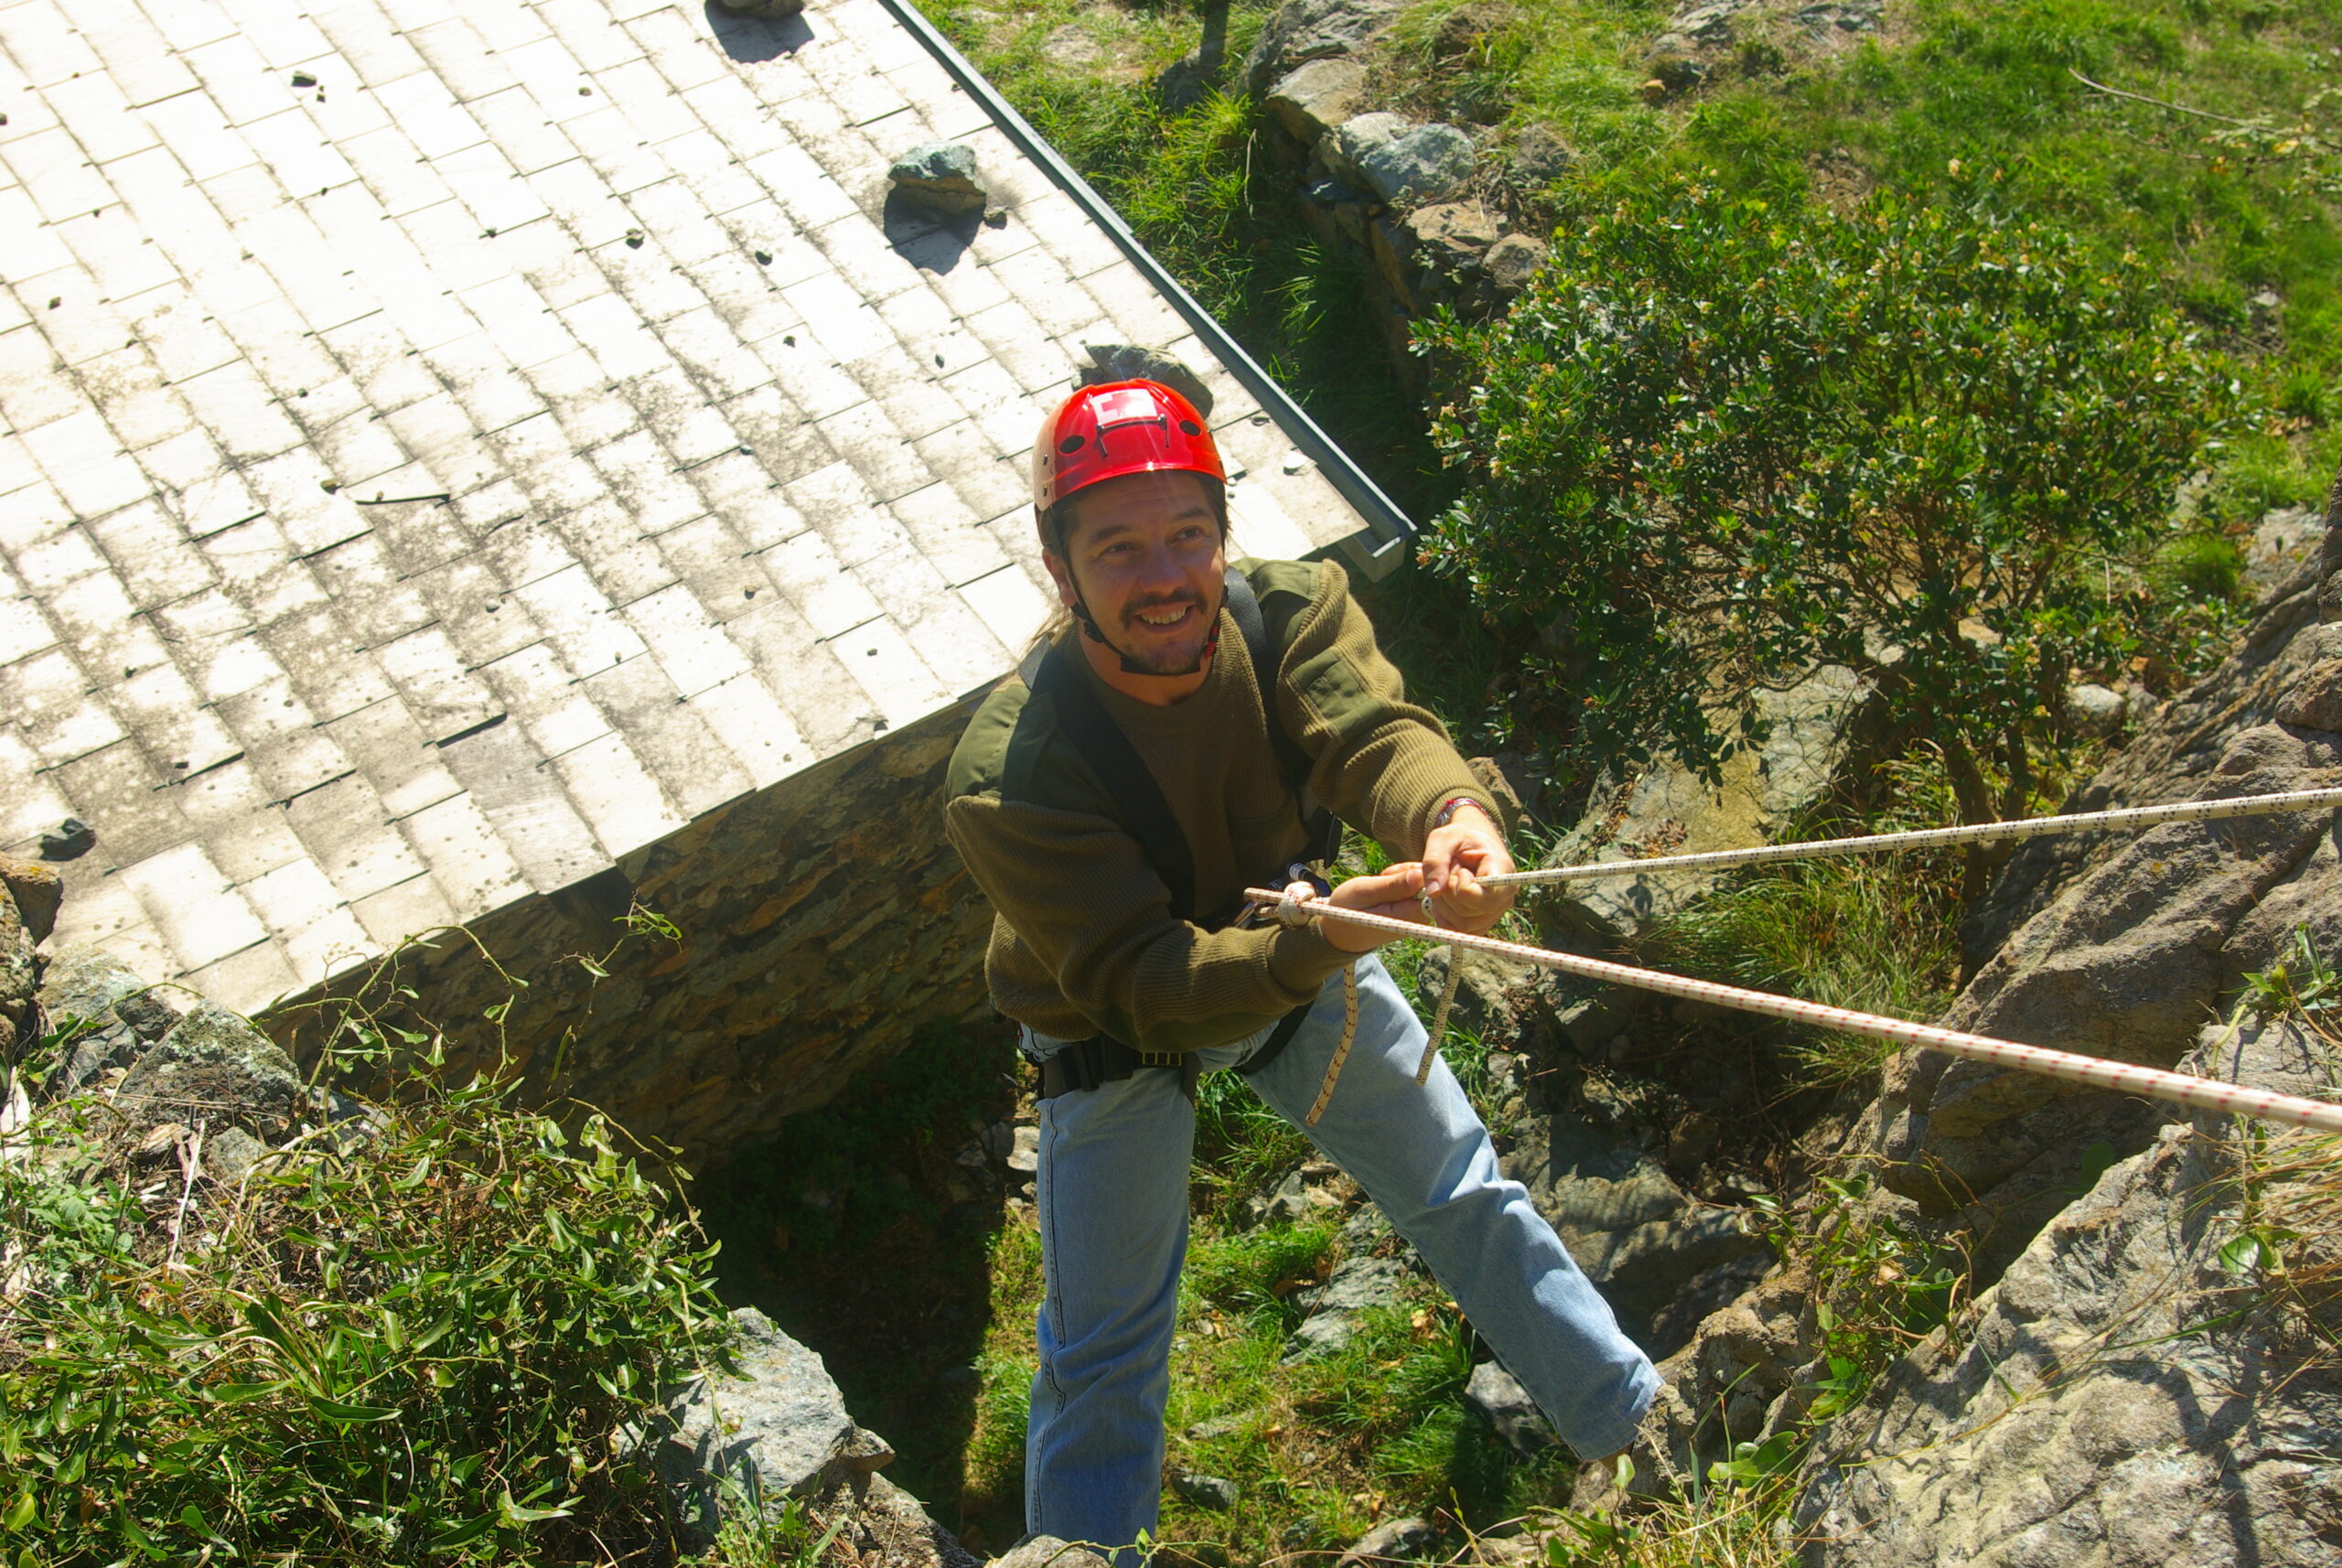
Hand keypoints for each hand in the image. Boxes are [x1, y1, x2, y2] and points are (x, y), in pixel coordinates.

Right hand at [1317, 863, 1430, 953]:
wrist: (1340, 931)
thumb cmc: (1348, 909)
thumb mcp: (1365, 892)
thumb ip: (1393, 885)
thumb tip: (1422, 875)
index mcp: (1408, 918)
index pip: (1432, 888)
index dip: (1415, 872)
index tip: (1391, 874)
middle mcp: (1418, 920)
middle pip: (1431, 885)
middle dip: (1410, 872)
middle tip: (1385, 875)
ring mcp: (1418, 918)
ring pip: (1424, 885)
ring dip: (1406, 875)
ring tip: (1384, 879)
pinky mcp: (1415, 913)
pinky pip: (1419, 890)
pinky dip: (1405, 881)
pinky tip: (1389, 883)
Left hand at [1420, 801, 1514, 936]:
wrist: (1470, 845)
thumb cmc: (1459, 838)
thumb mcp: (1443, 838)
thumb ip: (1435, 860)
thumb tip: (1433, 892)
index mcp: (1502, 871)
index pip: (1485, 898)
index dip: (1462, 888)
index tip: (1460, 869)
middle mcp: (1504, 897)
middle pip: (1468, 914)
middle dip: (1448, 894)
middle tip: (1448, 873)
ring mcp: (1495, 912)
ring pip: (1462, 926)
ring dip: (1444, 906)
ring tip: (1446, 884)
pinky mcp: (1483, 922)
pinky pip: (1460, 932)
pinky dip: (1445, 918)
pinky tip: (1444, 899)